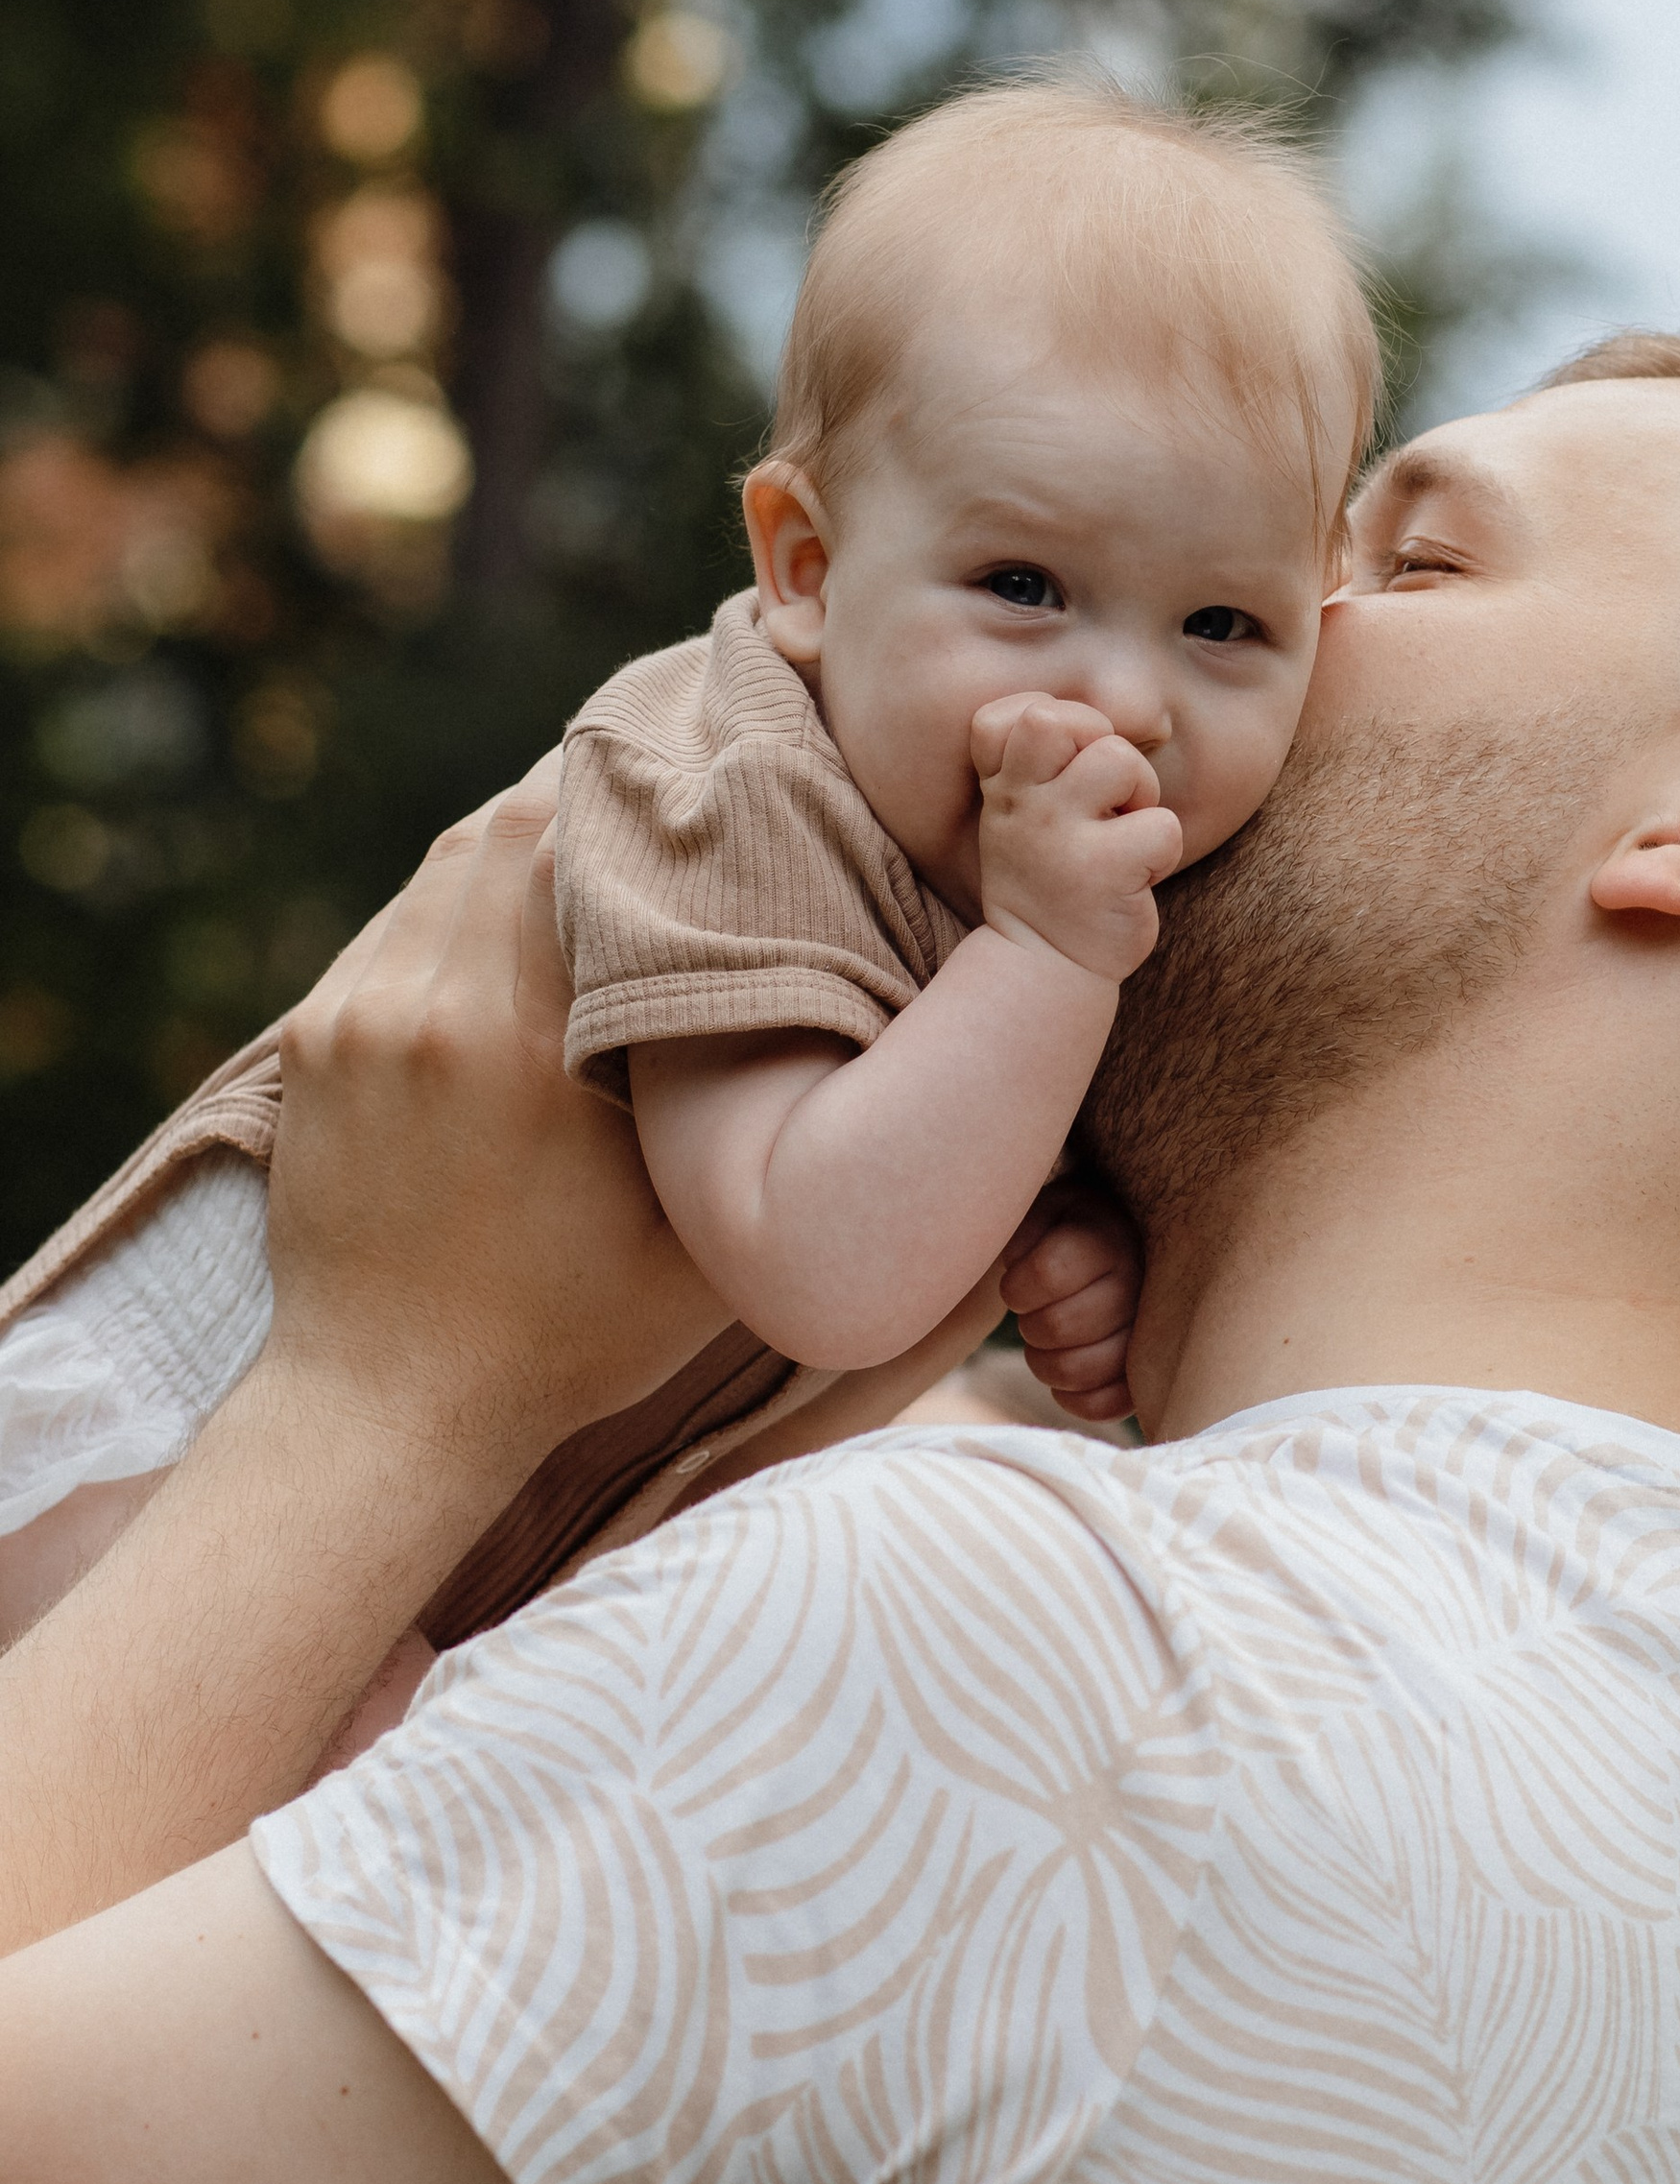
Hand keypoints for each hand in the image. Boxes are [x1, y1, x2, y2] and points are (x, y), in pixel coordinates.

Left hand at [268, 758, 727, 1490]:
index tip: (719, 779)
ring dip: (527, 840)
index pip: (578, 838)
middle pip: (510, 818)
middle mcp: (428, 1006)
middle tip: (677, 799)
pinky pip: (402, 921)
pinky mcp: (316, 1035)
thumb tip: (858, 1022)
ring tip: (610, 847)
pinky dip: (466, 901)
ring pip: (450, 858)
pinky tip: (524, 923)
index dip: (650, 790)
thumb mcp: (703, 1244)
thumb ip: (762, 1126)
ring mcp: (356, 1014)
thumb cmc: (568, 1338)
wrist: (389, 1405)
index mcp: (526, 1045)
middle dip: (594, 798)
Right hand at [972, 697, 1181, 983]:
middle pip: (1057, 719)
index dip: (1054, 723)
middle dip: (1100, 740)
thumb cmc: (1048, 877)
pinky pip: (1163, 825)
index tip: (1065, 768)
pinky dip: (1163, 851)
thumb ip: (1042, 762)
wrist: (1044, 966)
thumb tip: (1119, 715)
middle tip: (1108, 793)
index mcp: (1003, 788)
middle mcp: (1022, 806)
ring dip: (1141, 790)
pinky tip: (1139, 876)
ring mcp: (1058, 839)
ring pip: (1118, 758)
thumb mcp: (1020, 814)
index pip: (1008, 715)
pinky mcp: (1104, 873)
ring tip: (1124, 831)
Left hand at [1002, 1183, 1141, 1423]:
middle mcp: (1138, 1286)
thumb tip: (1021, 1264)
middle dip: (1029, 1325)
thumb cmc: (1072, 1229)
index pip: (1046, 1274)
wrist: (1124, 1248)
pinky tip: (1064, 1374)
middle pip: (1056, 1327)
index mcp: (1109, 1240)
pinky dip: (1072, 1398)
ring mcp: (1150, 1335)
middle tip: (1034, 1314)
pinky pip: (1104, 1406)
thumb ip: (1025, 1229)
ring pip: (1077, 1372)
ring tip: (1046, 1342)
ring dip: (1044, 1363)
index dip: (1016, 1288)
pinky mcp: (1147, 1375)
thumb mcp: (1046, 1210)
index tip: (1019, 1286)